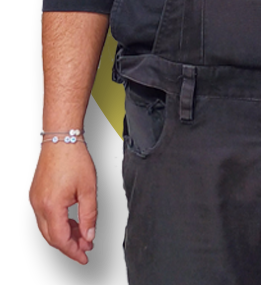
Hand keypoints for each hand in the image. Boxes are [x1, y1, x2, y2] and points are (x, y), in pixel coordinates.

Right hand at [29, 142, 98, 264]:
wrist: (61, 139)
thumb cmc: (75, 159)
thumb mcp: (89, 189)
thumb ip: (90, 215)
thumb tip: (89, 236)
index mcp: (51, 207)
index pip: (61, 239)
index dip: (73, 252)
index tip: (84, 258)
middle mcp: (38, 206)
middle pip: (52, 237)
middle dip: (69, 245)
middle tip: (86, 248)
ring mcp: (34, 201)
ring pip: (48, 228)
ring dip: (65, 234)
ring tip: (83, 235)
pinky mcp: (36, 195)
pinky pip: (46, 217)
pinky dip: (59, 223)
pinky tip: (72, 222)